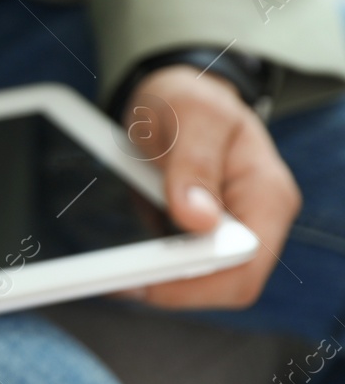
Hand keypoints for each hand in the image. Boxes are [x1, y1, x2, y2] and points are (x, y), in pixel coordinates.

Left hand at [123, 65, 299, 307]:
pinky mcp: (205, 237)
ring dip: (158, 278)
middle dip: (172, 286)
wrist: (175, 96)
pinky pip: (183, 269)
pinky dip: (153, 267)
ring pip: (201, 283)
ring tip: (117, 263)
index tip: (143, 274)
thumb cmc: (188, 98)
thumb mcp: (188, 116)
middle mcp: (258, 219)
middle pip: (225, 286)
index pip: (245, 263)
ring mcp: (233, 231)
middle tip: (117, 276)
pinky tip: (126, 254)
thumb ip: (193, 165)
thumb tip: (198, 219)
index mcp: (267, 194)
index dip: (195, 280)